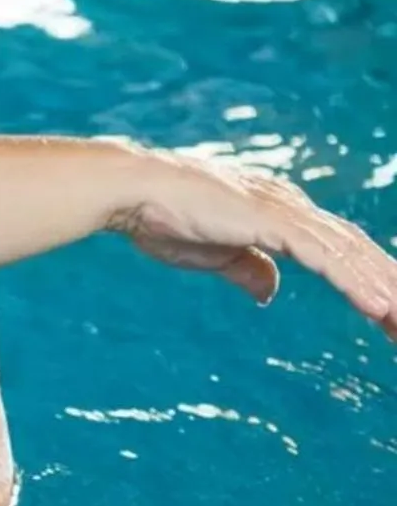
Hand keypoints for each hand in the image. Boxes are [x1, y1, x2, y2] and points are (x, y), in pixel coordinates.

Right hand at [112, 147, 396, 338]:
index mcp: (280, 211)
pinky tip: (379, 307)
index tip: (386, 314)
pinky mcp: (275, 221)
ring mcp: (286, 212)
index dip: (365, 279)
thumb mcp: (215, 253)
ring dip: (384, 290)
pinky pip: (328, 258)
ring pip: (352, 255)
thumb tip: (269, 290)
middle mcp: (293, 206)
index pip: (337, 248)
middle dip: (387, 287)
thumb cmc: (162, 217)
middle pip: (356, 250)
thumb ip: (248, 268)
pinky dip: (356, 283)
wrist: (133, 191)